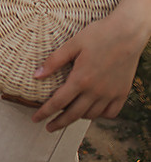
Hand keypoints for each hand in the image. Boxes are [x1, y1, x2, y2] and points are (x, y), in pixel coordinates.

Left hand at [32, 9, 145, 130]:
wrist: (127, 33)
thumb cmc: (98, 34)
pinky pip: (110, 113)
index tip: (36, 119)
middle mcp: (95, 91)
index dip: (45, 112)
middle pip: (73, 115)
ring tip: (69, 115)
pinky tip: (93, 110)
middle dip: (59, 123)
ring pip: (91, 115)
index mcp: (81, 79)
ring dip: (78, 117)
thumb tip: (36, 75)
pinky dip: (100, 115)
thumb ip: (54, 61)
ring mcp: (110, 94)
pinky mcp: (122, 93)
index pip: (58, 102)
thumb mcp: (73, 44)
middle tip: (49, 128)